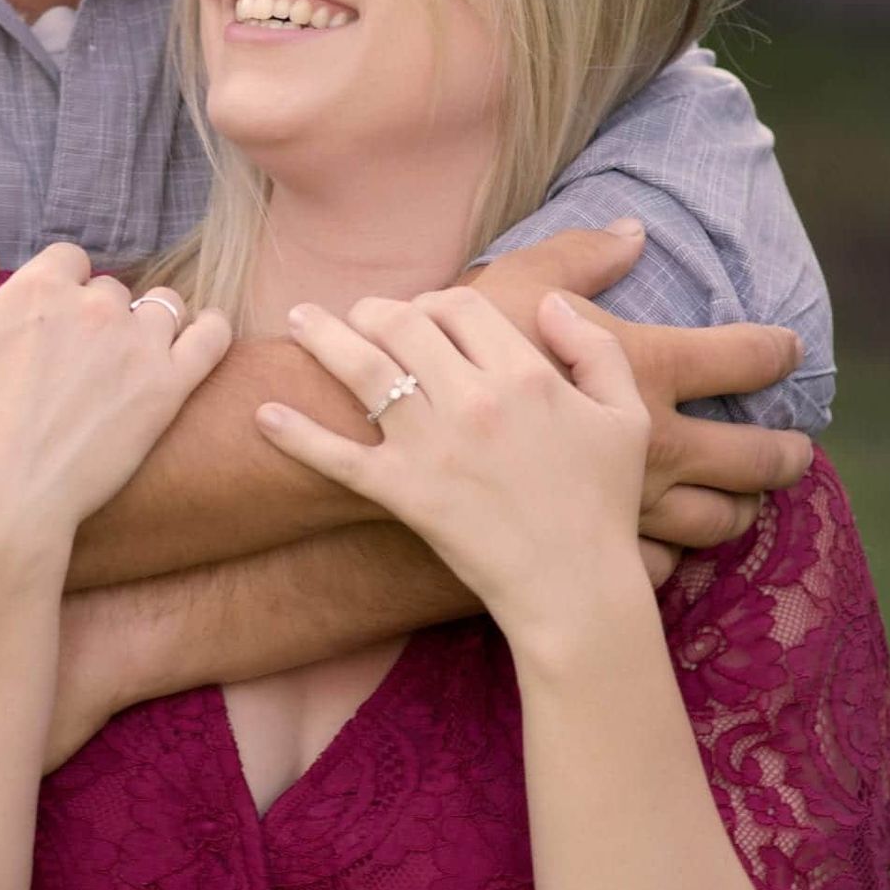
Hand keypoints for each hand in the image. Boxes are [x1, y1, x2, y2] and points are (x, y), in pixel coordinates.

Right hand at [0, 246, 232, 540]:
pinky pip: (210, 337)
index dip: (59, 287)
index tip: (51, 321)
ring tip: (135, 353)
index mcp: (39, 287)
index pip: (66, 261)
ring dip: (149, 321)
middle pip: (110, 289)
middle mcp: (94, 305)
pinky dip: (210, 329)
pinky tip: (202, 334)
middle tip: (81, 357)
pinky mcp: (168, 387)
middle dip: (97, 313)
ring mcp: (137, 344)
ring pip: (162, 306)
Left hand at [257, 287, 650, 642]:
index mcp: (524, 374)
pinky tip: (264, 415)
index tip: (426, 314)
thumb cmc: (603, 504)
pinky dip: (296, 434)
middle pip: (402, 323)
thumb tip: (549, 304)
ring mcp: (430, 446)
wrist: (575, 589)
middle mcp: (472, 399)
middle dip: (373, 310)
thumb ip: (593, 347)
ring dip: (321, 336)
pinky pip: (336, 457)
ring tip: (297, 320)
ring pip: (361, 369)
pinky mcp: (401, 493)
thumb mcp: (625, 417)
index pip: (460, 304)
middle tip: (356, 315)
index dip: (437, 300)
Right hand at [469, 229, 812, 548]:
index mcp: (647, 371)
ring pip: (714, 522)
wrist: (404, 439)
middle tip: (800, 451)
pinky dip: (675, 562)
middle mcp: (658, 443)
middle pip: (752, 458)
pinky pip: (662, 567)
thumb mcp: (515, 283)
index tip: (789, 349)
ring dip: (739, 513)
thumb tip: (633, 234)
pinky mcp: (600, 547)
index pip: (742, 358)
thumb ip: (578, 259)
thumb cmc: (456, 355)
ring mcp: (634, 504)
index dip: (773, 351)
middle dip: (784, 454)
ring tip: (747, 505)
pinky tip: (674, 554)